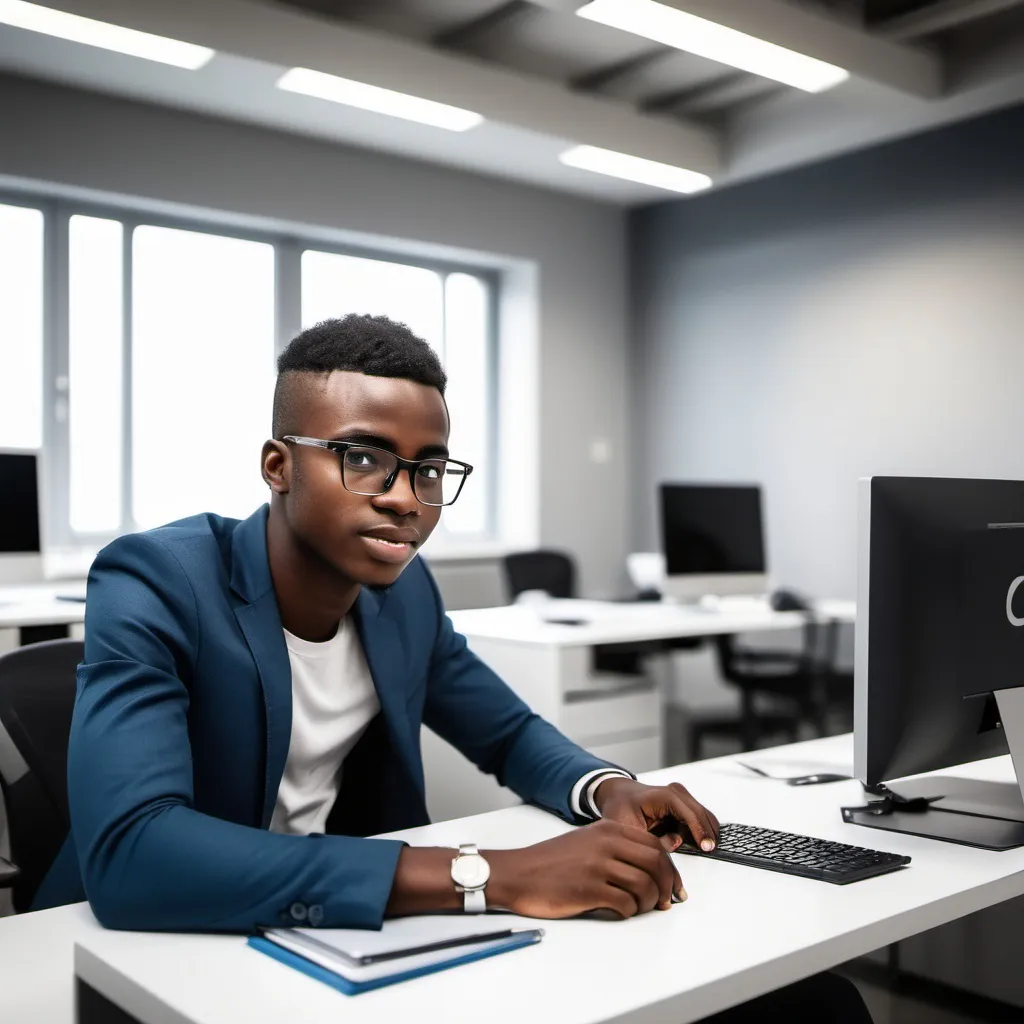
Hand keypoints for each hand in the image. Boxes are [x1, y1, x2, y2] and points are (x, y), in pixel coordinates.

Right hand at [486, 819, 684, 919]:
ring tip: (641, 908)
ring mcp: (597, 866)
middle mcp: (606, 843)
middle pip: (656, 864)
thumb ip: (617, 849)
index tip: (675, 887)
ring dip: (650, 903)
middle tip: (667, 903)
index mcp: (608, 829)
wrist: (518, 873)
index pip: (655, 847)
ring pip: (645, 886)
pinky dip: (630, 912)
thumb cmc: (553, 862)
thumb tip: (654, 870)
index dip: (672, 870)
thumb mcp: (587, 842)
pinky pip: (626, 904)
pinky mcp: (589, 889)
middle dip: (668, 887)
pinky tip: (621, 911)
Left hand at [592, 778, 719, 853]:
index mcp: (663, 796)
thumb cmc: (621, 810)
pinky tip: (686, 840)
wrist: (619, 796)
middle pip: (701, 815)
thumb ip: (650, 842)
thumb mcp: (629, 829)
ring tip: (687, 846)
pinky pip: (699, 818)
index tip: (707, 848)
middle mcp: (676, 792)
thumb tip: (673, 851)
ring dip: (700, 834)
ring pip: (703, 817)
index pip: (689, 814)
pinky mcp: (684, 802)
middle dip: (704, 835)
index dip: (700, 831)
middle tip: (706, 852)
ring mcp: (682, 795)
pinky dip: (698, 831)